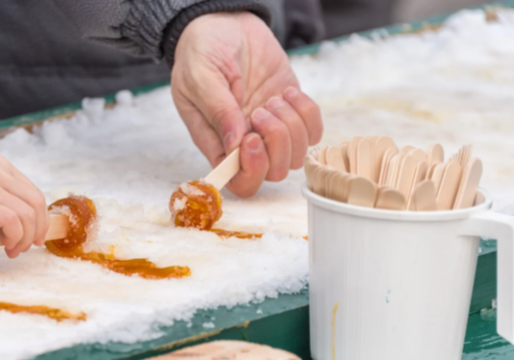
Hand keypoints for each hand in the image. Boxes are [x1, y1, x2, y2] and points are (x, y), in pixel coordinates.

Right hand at [0, 157, 49, 258]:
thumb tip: (17, 229)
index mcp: (0, 166)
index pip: (33, 193)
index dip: (40, 218)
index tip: (35, 235)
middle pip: (36, 203)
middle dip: (38, 229)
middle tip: (28, 246)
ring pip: (27, 214)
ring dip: (25, 238)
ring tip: (13, 250)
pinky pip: (12, 221)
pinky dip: (15, 238)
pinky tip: (5, 246)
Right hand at [171, 12, 323, 196]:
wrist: (224, 24)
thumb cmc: (202, 50)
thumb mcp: (200, 75)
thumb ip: (217, 110)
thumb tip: (235, 145)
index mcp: (216, 142)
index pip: (239, 181)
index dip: (251, 170)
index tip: (251, 137)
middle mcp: (245, 142)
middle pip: (273, 172)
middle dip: (276, 144)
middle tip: (262, 109)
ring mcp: (270, 129)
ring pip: (295, 155)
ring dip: (291, 127)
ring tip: (273, 98)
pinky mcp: (291, 112)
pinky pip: (313, 131)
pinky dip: (307, 113)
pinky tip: (288, 93)